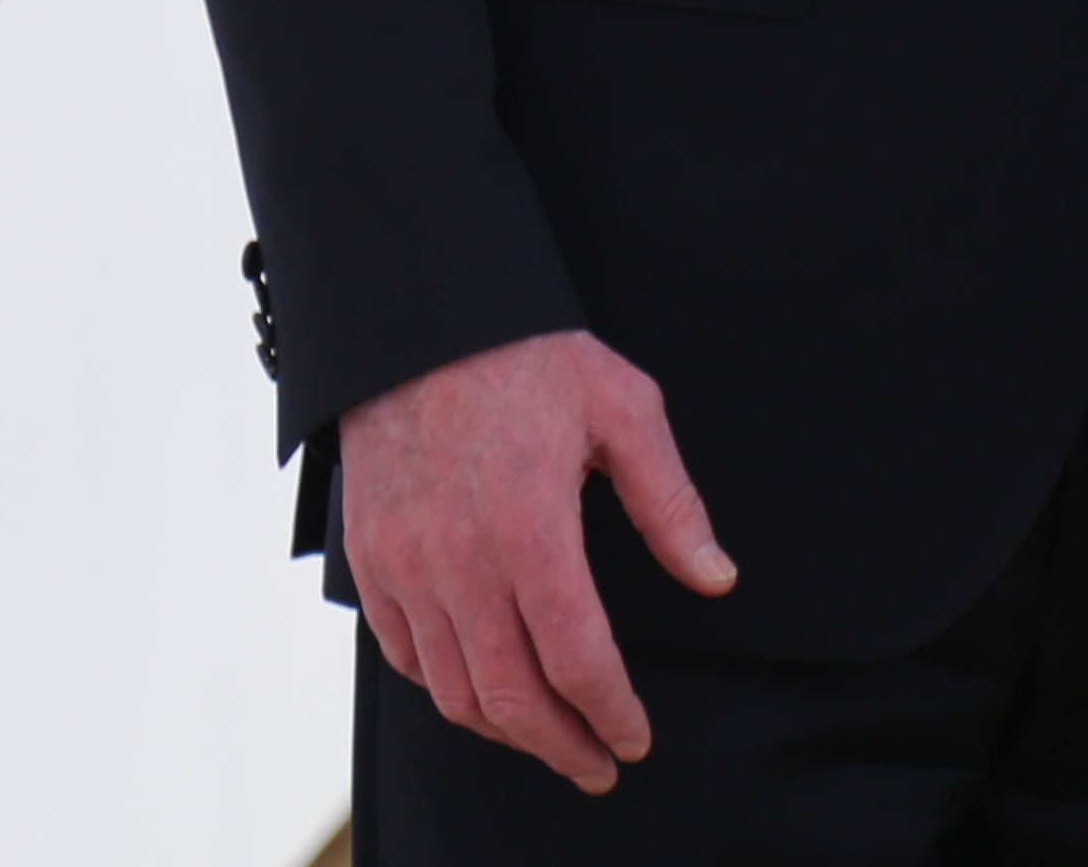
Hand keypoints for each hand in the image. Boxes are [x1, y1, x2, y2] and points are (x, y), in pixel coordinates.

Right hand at [339, 328, 737, 792]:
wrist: (420, 321)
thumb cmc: (530, 357)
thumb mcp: (626, 409)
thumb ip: (671, 504)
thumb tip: (714, 577)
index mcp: (530, 527)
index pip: (575, 659)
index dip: (611, 712)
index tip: (636, 738)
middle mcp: (459, 560)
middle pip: (511, 696)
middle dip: (563, 746)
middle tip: (600, 765)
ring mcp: (406, 567)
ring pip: (453, 690)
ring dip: (507, 731)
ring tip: (552, 740)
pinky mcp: (372, 563)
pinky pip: (406, 657)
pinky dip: (447, 691)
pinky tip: (484, 694)